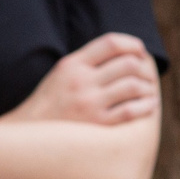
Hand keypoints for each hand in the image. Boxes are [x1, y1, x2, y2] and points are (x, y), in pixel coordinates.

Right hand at [5, 33, 160, 125]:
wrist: (30, 135)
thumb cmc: (51, 103)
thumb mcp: (62, 74)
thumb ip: (87, 61)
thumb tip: (125, 52)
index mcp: (72, 64)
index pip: (111, 43)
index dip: (132, 44)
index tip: (140, 51)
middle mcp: (82, 82)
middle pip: (127, 64)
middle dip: (144, 68)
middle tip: (147, 75)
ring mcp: (90, 104)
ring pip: (133, 86)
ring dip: (147, 87)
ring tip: (148, 91)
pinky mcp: (97, 125)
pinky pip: (130, 111)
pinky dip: (145, 106)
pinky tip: (149, 106)